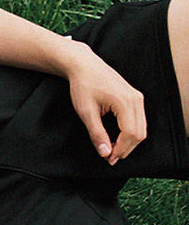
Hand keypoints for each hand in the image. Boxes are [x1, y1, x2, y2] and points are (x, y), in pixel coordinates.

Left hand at [65, 44, 145, 164]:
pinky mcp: (135, 98)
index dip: (120, 150)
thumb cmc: (83, 86)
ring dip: (129, 142)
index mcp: (125, 102)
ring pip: (141, 128)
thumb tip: (105, 153)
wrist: (84, 66)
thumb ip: (97, 134)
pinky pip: (139, 121)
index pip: (130, 134)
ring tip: (112, 150)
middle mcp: (136, 99)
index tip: (108, 159)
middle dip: (126, 149)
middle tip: (109, 158)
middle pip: (139, 133)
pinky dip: (130, 133)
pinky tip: (117, 138)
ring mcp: (137, 98)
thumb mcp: (86, 112)